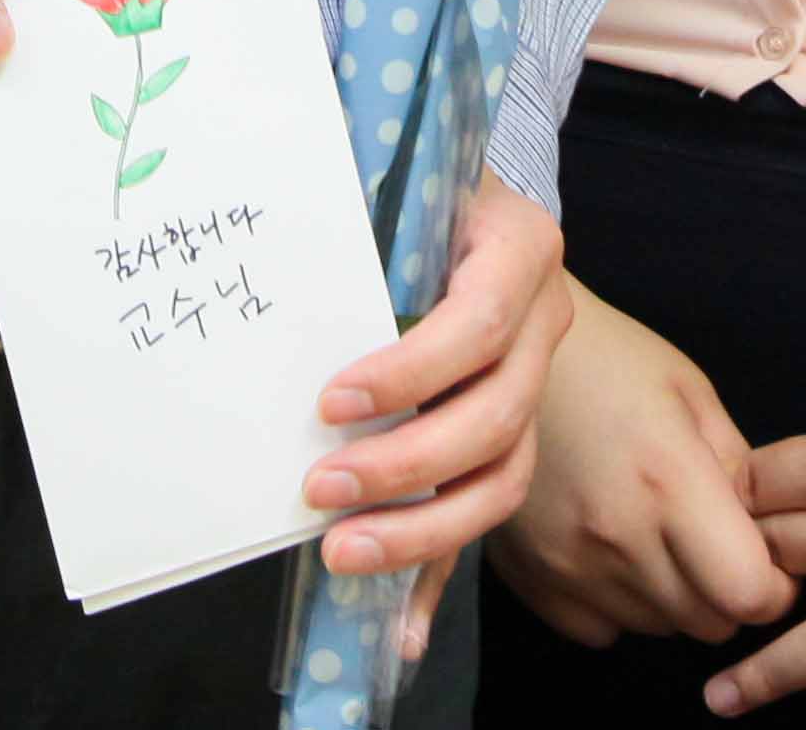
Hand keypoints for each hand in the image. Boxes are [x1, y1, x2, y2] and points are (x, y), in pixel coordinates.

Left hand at [305, 182, 574, 663]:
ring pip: (503, 476)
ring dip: (423, 528)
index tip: (332, 399)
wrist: (463, 184)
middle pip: (497, 418)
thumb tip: (263, 237)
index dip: (413, 371)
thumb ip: (359, 208)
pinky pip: (482, 508)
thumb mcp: (392, 175)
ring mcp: (532, 380)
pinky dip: (437, 571)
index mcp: (520, 249)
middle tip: (320, 488)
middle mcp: (543, 321)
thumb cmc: (411, 174)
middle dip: (406, 465)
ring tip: (341, 549)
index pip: (481, 322)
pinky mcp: (508, 430)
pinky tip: (400, 631)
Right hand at [493, 283, 790, 650]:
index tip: (767, 562)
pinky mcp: (527, 578)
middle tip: (709, 543)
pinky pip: (598, 630)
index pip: (748, 594)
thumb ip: (738, 471)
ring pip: (656, 629)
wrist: (501, 354)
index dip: (773, 588)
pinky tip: (607, 550)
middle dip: (725, 593)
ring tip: (652, 535)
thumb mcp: (692, 392)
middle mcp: (617, 535)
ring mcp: (566, 564)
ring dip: (670, 597)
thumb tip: (760, 536)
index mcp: (668, 480)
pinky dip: (615, 605)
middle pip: (707, 624)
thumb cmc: (608, 358)